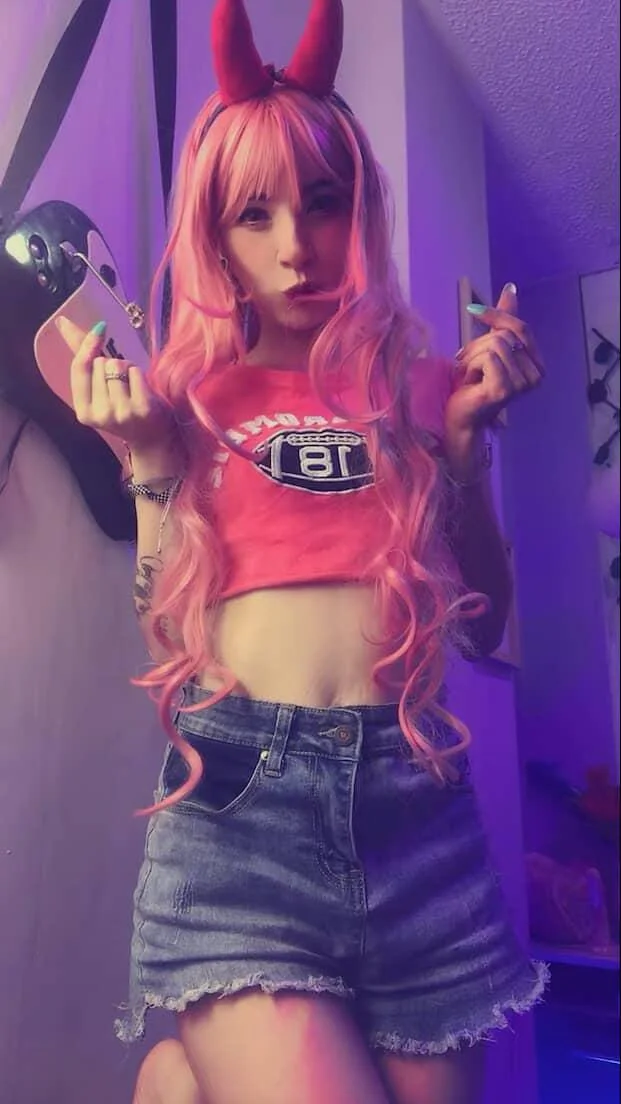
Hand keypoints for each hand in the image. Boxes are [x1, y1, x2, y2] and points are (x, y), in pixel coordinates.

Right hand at [56, 316, 175, 454]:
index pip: (79, 368)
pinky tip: (143, 390)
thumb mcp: (98, 388)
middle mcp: (100, 414)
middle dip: (112, 365)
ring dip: (128, 368)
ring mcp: (121, 413)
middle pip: (101, 364)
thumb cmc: (123, 406)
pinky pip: (135, 372)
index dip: (88, 345)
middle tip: (122, 386)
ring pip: (118, 365)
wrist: (151, 437)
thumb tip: (63, 322)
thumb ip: (83, 356)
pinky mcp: (142, 408)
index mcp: (84, 411)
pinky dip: (140, 374)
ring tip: (132, 387)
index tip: (100, 330)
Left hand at [445, 283, 544, 439]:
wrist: (459, 416)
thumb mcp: (488, 346)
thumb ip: (502, 320)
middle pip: (505, 334)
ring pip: (495, 344)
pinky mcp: (506, 389)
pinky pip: (487, 357)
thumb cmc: (473, 383)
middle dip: (479, 344)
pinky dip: (471, 366)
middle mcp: (536, 376)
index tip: (473, 309)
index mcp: (537, 365)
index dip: (497, 315)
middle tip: (468, 362)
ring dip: (473, 357)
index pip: (520, 327)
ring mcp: (523, 384)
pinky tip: (470, 383)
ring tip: (470, 375)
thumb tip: (510, 288)